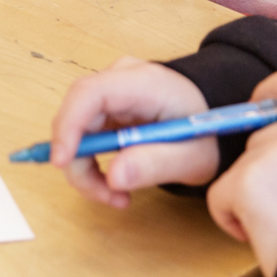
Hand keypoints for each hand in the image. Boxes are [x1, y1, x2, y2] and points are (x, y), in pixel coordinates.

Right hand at [49, 56, 215, 207]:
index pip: (89, 93)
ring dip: (85, 169)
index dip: (69, 125)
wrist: (214, 119)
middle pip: (76, 114)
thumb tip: (113, 176)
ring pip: (75, 130)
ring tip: (117, 196)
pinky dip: (91, 164)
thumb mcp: (193, 158)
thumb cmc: (206, 133)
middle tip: (105, 196)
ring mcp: (110, 93)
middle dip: (79, 161)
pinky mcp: (106, 109)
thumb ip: (156, 165)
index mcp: (144, 83)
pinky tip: (114, 183)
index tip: (62, 161)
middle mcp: (120, 80)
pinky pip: (84, 136)